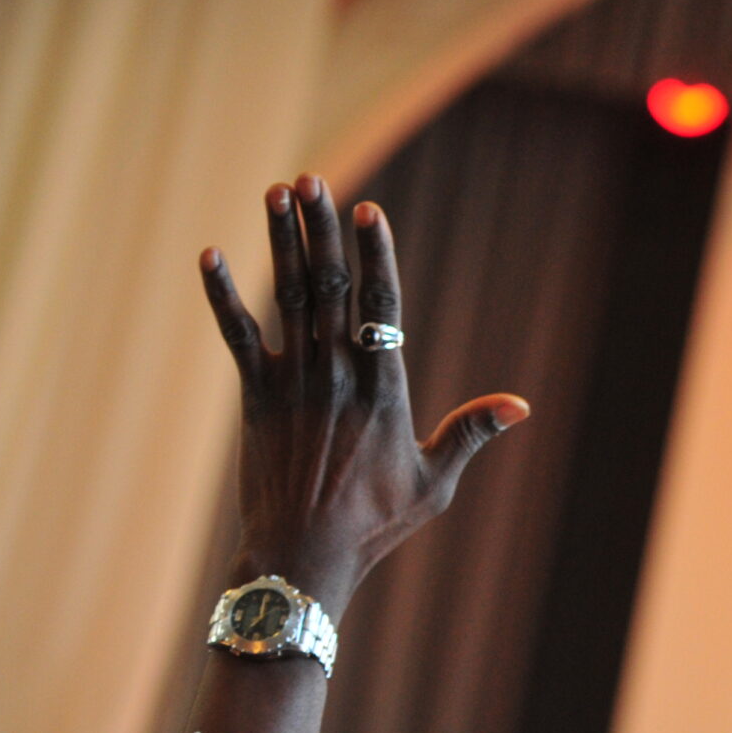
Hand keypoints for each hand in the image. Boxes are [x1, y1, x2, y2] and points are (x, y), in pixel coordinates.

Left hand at [200, 175, 526, 619]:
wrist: (306, 553)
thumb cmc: (377, 523)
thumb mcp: (436, 480)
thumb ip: (470, 433)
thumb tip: (520, 407)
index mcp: (384, 389)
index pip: (381, 307)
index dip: (375, 255)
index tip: (368, 211)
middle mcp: (337, 375)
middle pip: (329, 285)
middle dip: (321, 229)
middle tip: (312, 179)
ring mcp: (293, 382)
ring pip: (286, 297)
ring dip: (281, 242)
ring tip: (277, 192)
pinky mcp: (255, 397)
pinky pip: (236, 335)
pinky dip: (221, 295)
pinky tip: (211, 254)